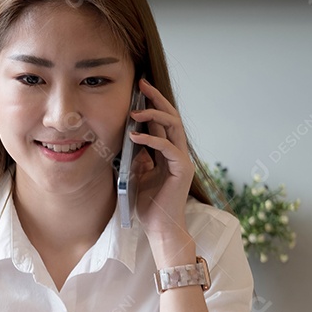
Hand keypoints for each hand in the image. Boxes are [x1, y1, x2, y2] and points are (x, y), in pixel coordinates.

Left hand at [128, 79, 194, 245]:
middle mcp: (177, 152)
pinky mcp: (182, 169)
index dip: (151, 104)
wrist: (159, 226)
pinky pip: (167, 147)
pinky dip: (151, 139)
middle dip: (156, 98)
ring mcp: (181, 159)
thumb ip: (137, 155)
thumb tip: (129, 137)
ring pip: (173, 126)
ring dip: (154, 114)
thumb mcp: (136, 174)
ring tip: (135, 110)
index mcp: (166, 152)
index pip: (161, 121)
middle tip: (142, 84)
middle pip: (171, 116)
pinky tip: (134, 135)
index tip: (138, 88)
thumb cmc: (148, 204)